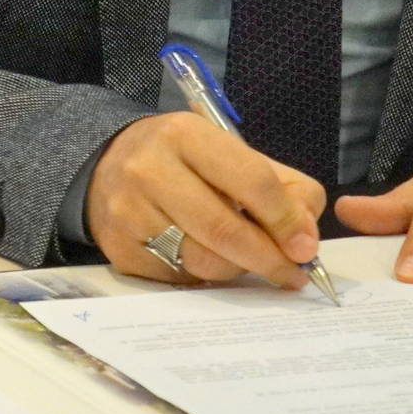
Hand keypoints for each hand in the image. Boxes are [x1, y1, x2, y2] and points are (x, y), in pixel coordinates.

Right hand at [85, 113, 328, 290]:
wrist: (107, 165)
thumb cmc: (185, 161)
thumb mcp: (232, 155)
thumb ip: (283, 189)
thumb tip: (304, 241)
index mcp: (185, 135)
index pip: (251, 181)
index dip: (286, 220)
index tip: (306, 249)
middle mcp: (149, 170)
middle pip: (225, 230)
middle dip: (268, 258)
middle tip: (292, 274)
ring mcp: (129, 212)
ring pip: (203, 260)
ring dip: (237, 269)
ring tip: (245, 261)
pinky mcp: (120, 249)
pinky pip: (179, 278)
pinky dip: (205, 276)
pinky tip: (207, 259)